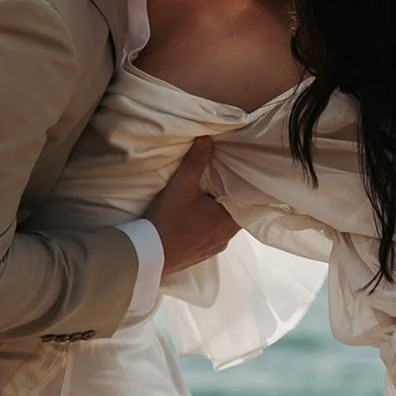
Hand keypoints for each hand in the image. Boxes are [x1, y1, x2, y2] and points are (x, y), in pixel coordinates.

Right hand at [145, 137, 235, 277]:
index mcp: (227, 219)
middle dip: (230, 199)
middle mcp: (226, 236)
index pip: (246, 202)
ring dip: (220, 214)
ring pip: (225, 226)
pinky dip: (210, 226)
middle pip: (236, 213)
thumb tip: (207, 139)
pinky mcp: (203, 255)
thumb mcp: (181, 186)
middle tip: (224, 182)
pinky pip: (214, 236)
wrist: (149, 255)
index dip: (243, 188)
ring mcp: (215, 247)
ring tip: (211, 198)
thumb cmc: (168, 220)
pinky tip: (199, 219)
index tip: (240, 176)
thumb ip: (196, 162)